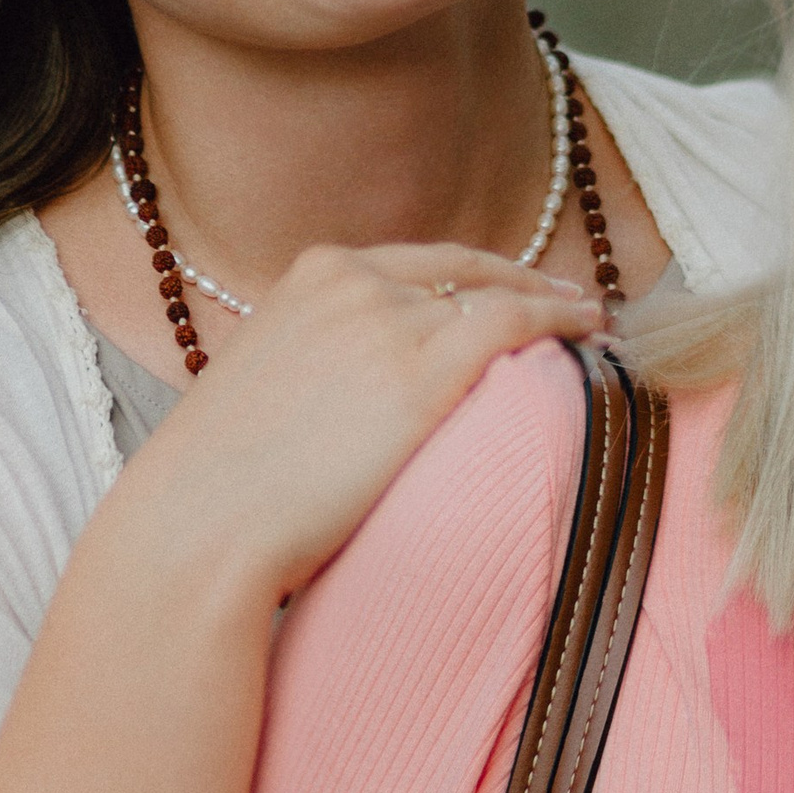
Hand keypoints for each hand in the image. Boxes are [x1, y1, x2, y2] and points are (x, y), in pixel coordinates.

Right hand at [112, 242, 603, 603]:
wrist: (199, 528)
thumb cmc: (222, 486)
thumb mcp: (265, 384)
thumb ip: (319, 361)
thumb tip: (359, 388)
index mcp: (312, 274)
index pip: (418, 264)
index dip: (476, 275)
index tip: (513, 288)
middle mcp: (355, 281)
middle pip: (464, 275)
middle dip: (523, 284)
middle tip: (571, 302)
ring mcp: (390, 320)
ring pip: (497, 300)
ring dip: (553, 311)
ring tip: (594, 328)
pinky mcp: (423, 370)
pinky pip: (513, 324)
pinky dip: (561, 322)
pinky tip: (594, 334)